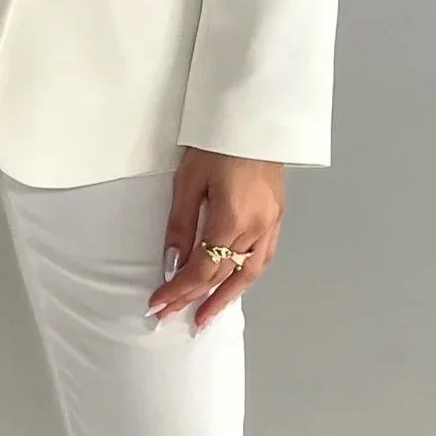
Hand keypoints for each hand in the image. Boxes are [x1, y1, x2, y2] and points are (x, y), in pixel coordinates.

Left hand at [148, 148, 283, 330]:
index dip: (179, 290)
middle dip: (194, 298)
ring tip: (207, 315)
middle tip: (173, 317)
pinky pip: (262, 258)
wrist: (255, 118)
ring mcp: (271, 224)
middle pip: (222, 275)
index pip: (201, 270)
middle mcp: (255, 228)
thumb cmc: (217, 143)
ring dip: (225, 297)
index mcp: (231, 220)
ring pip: (248, 273)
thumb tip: (171, 261)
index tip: (159, 304)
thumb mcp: (188, 181)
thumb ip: (181, 225)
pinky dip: (246, 276)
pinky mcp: (277, 216)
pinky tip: (233, 285)